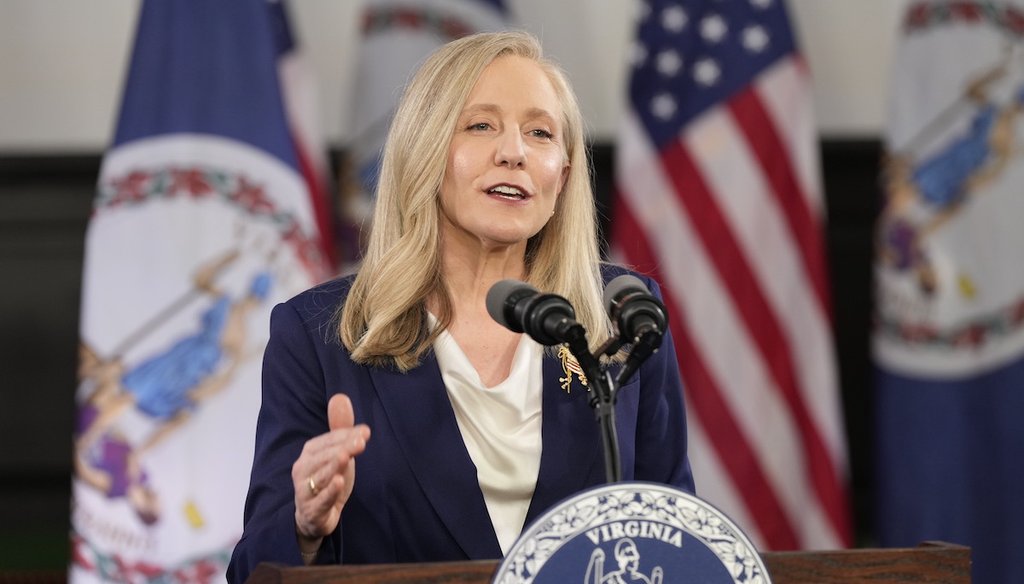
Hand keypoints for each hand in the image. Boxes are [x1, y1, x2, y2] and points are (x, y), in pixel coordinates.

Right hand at [292, 393, 370, 544]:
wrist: (315, 517)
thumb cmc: (327, 479)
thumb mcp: (336, 453)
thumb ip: (340, 428)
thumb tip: (340, 397)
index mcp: (310, 453)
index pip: (329, 440)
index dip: (346, 435)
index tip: (365, 432)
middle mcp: (303, 469)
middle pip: (324, 457)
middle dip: (343, 448)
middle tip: (361, 441)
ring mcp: (304, 491)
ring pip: (320, 477)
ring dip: (333, 467)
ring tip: (345, 457)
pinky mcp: (311, 511)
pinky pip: (320, 501)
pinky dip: (329, 492)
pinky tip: (339, 483)